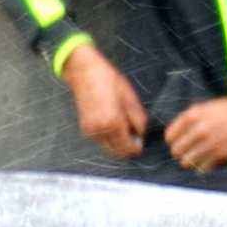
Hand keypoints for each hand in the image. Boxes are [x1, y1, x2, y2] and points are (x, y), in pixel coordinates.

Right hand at [61, 45, 147, 159]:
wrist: (85, 74)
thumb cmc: (109, 80)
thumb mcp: (130, 97)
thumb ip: (138, 118)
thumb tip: (141, 133)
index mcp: (113, 123)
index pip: (127, 147)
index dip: (137, 148)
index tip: (142, 143)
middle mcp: (100, 131)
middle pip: (117, 152)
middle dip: (127, 149)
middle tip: (136, 138)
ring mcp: (91, 132)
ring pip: (108, 148)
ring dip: (118, 144)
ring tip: (125, 130)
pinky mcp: (85, 129)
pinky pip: (101, 141)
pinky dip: (110, 139)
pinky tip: (114, 126)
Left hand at [164, 97, 226, 174]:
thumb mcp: (206, 107)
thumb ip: (188, 119)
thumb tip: (171, 135)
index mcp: (193, 115)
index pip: (169, 137)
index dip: (173, 141)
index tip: (178, 142)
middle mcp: (199, 130)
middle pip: (176, 151)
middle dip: (180, 153)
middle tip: (187, 152)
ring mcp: (209, 143)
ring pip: (186, 163)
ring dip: (190, 161)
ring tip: (197, 157)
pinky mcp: (220, 155)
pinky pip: (201, 168)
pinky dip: (203, 166)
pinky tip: (208, 161)